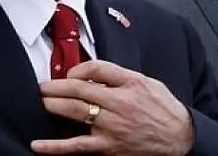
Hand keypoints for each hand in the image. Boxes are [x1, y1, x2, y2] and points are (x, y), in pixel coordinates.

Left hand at [31, 60, 194, 154]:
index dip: (78, 69)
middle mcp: (120, 104)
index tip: (70, 74)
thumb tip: (93, 74)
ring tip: (41, 101)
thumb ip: (121, 77)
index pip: (96, 69)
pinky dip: (55, 147)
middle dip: (57, 86)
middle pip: (80, 90)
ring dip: (53, 105)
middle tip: (42, 86)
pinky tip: (38, 145)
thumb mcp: (148, 83)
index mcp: (130, 85)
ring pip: (75, 112)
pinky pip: (77, 146)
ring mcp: (112, 128)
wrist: (180, 139)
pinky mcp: (108, 148)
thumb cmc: (164, 110)